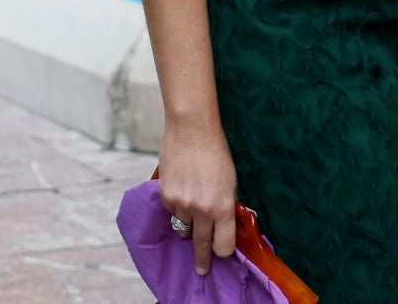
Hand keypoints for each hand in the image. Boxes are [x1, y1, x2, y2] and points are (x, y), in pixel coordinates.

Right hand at [158, 117, 238, 275]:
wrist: (192, 128)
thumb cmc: (216, 152)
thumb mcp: (231, 182)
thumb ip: (225, 206)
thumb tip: (221, 224)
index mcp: (223, 208)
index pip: (224, 246)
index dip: (223, 250)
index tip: (221, 252)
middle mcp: (203, 210)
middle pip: (202, 245)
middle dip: (202, 259)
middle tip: (201, 269)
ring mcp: (182, 203)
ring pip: (184, 227)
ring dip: (188, 221)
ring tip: (192, 202)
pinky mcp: (166, 194)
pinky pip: (171, 210)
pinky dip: (175, 204)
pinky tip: (181, 186)